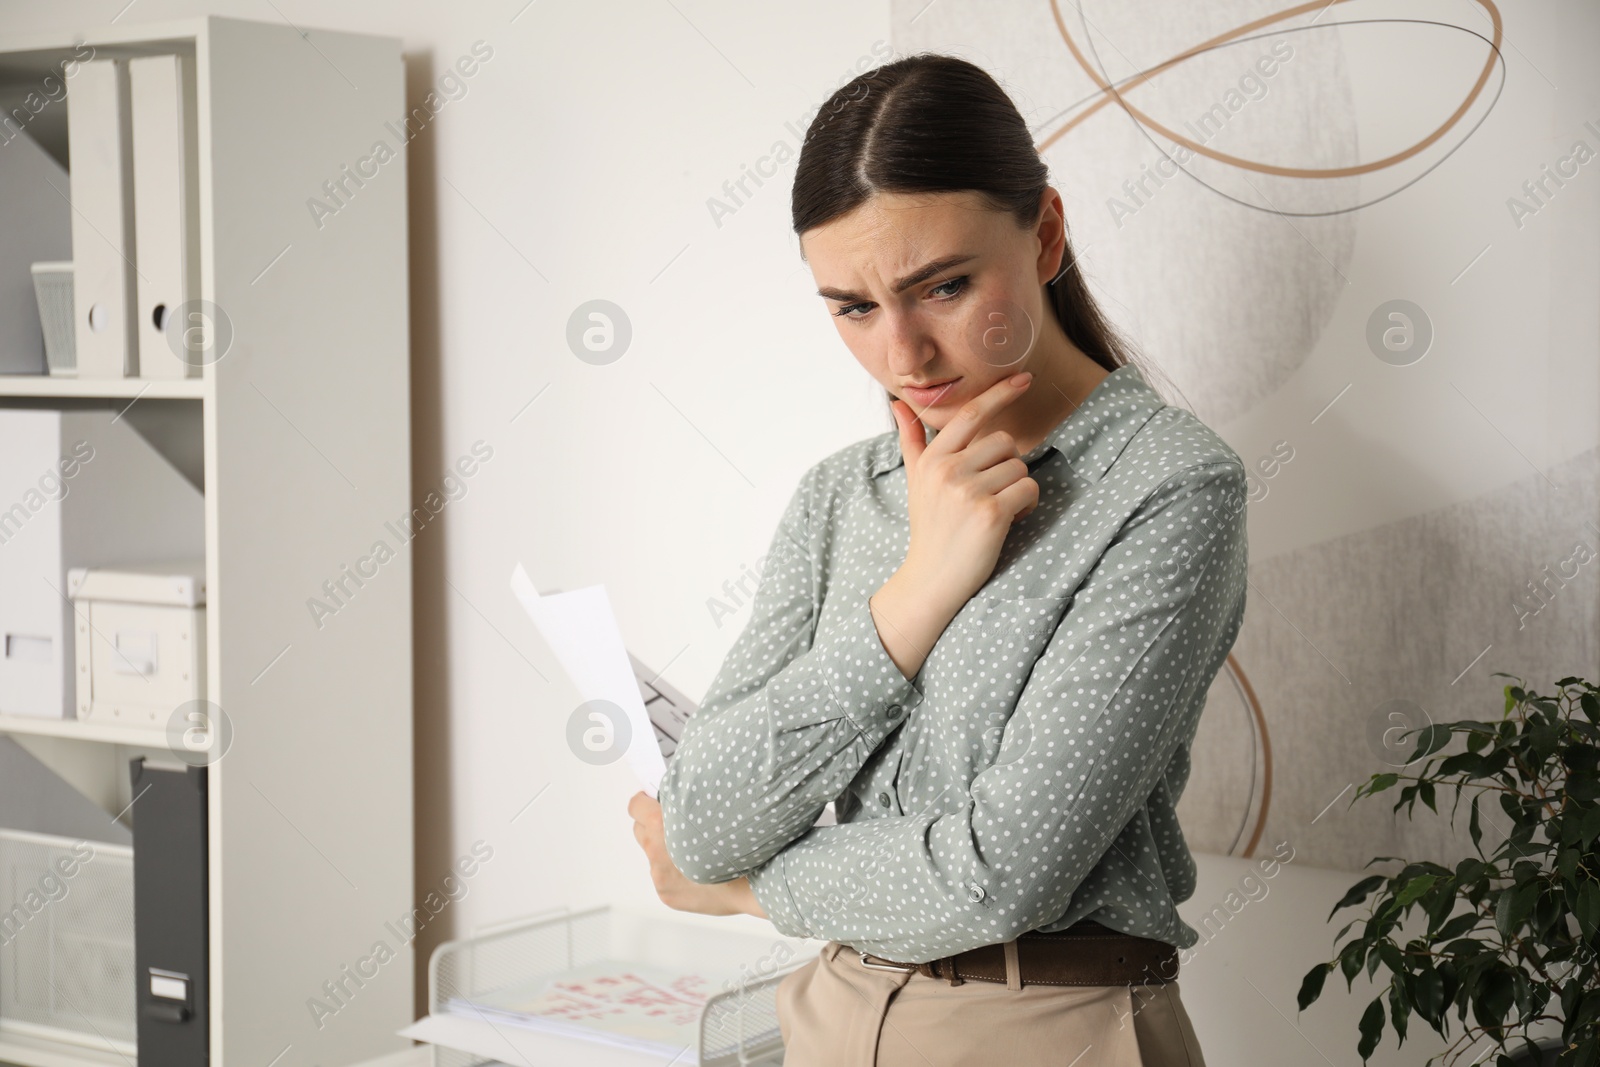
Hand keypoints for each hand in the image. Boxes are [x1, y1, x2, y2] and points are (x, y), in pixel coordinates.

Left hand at [628, 791, 766, 918]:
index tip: (653, 801)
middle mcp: (656, 851)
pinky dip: (675, 871)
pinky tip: (697, 870)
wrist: (752, 885)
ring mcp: (659, 875)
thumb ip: (686, 806)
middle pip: (640, 830)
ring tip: (693, 850)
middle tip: (675, 824)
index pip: (636, 806)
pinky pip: (663, 875)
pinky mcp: (666, 893)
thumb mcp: (710, 813)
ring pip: (653, 854)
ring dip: (666, 850)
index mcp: (661, 826)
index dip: (644, 801)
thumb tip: (675, 797)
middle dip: (653, 825)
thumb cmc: (737, 847)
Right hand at [891, 370, 1039, 607]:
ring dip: (1018, 488)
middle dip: (1009, 466)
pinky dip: (1027, 505)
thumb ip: (912, 441)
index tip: (1023, 378)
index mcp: (932, 459)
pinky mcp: (990, 512)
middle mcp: (948, 470)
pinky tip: (1009, 521)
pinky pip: (1029, 489)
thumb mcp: (917, 482)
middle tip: (994, 492)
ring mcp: (968, 491)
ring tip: (998, 509)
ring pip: (1020, 466)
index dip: (999, 393)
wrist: (931, 579)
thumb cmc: (930, 528)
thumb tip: (897, 403)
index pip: (971, 414)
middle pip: (1005, 442)